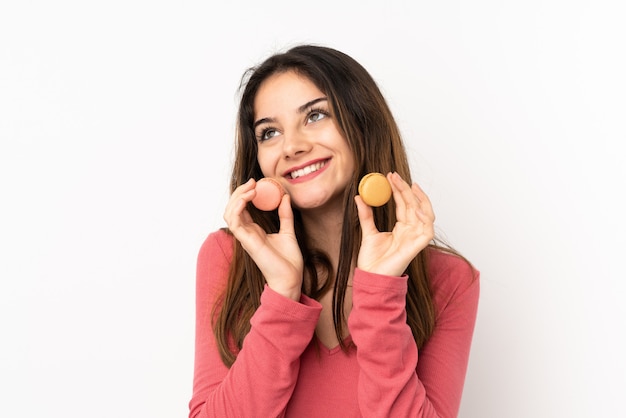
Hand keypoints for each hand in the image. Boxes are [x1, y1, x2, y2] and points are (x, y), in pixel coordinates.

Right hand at [223, 179, 302, 299]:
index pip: (242, 209)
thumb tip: (285, 197)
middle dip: (239, 192)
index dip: (245, 194)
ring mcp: (245, 237)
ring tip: (251, 188)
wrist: (291, 278)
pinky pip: (234, 221)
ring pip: (229, 213)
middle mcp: (247, 233)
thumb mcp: (288, 232)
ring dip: (237, 197)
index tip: (257, 183)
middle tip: (253, 181)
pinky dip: (238, 207)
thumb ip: (285, 215)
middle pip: (233, 208)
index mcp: (254, 231)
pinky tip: (249, 197)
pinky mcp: (247, 241)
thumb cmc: (289, 261)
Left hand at [355, 172, 434, 276]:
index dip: (399, 190)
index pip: (404, 204)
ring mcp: (415, 238)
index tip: (390, 176)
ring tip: (408, 185)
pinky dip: (425, 218)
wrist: (370, 277)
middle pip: (414, 205)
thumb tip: (360, 197)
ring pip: (426, 214)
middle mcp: (411, 231)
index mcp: (402, 228)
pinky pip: (427, 230)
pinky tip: (415, 208)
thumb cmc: (372, 260)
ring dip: (418, 198)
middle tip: (394, 176)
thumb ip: (366, 215)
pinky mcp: (417, 247)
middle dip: (406, 189)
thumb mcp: (367, 232)